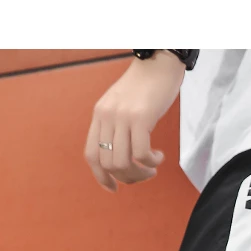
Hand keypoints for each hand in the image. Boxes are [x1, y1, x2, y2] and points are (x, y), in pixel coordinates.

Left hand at [84, 51, 185, 191]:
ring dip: (139, 173)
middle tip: (145, 175)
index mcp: (99, 115)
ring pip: (122, 162)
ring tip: (152, 168)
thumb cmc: (146, 87)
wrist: (159, 62)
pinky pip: (140, 152)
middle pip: (108, 164)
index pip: (91, 155)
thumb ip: (117, 126)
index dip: (100, 177)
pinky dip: (150, 162)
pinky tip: (159, 157)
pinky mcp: (140, 117)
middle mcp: (106, 116)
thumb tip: (120, 157)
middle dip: (127, 178)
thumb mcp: (123, 106)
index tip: (114, 188)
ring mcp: (122, 116)